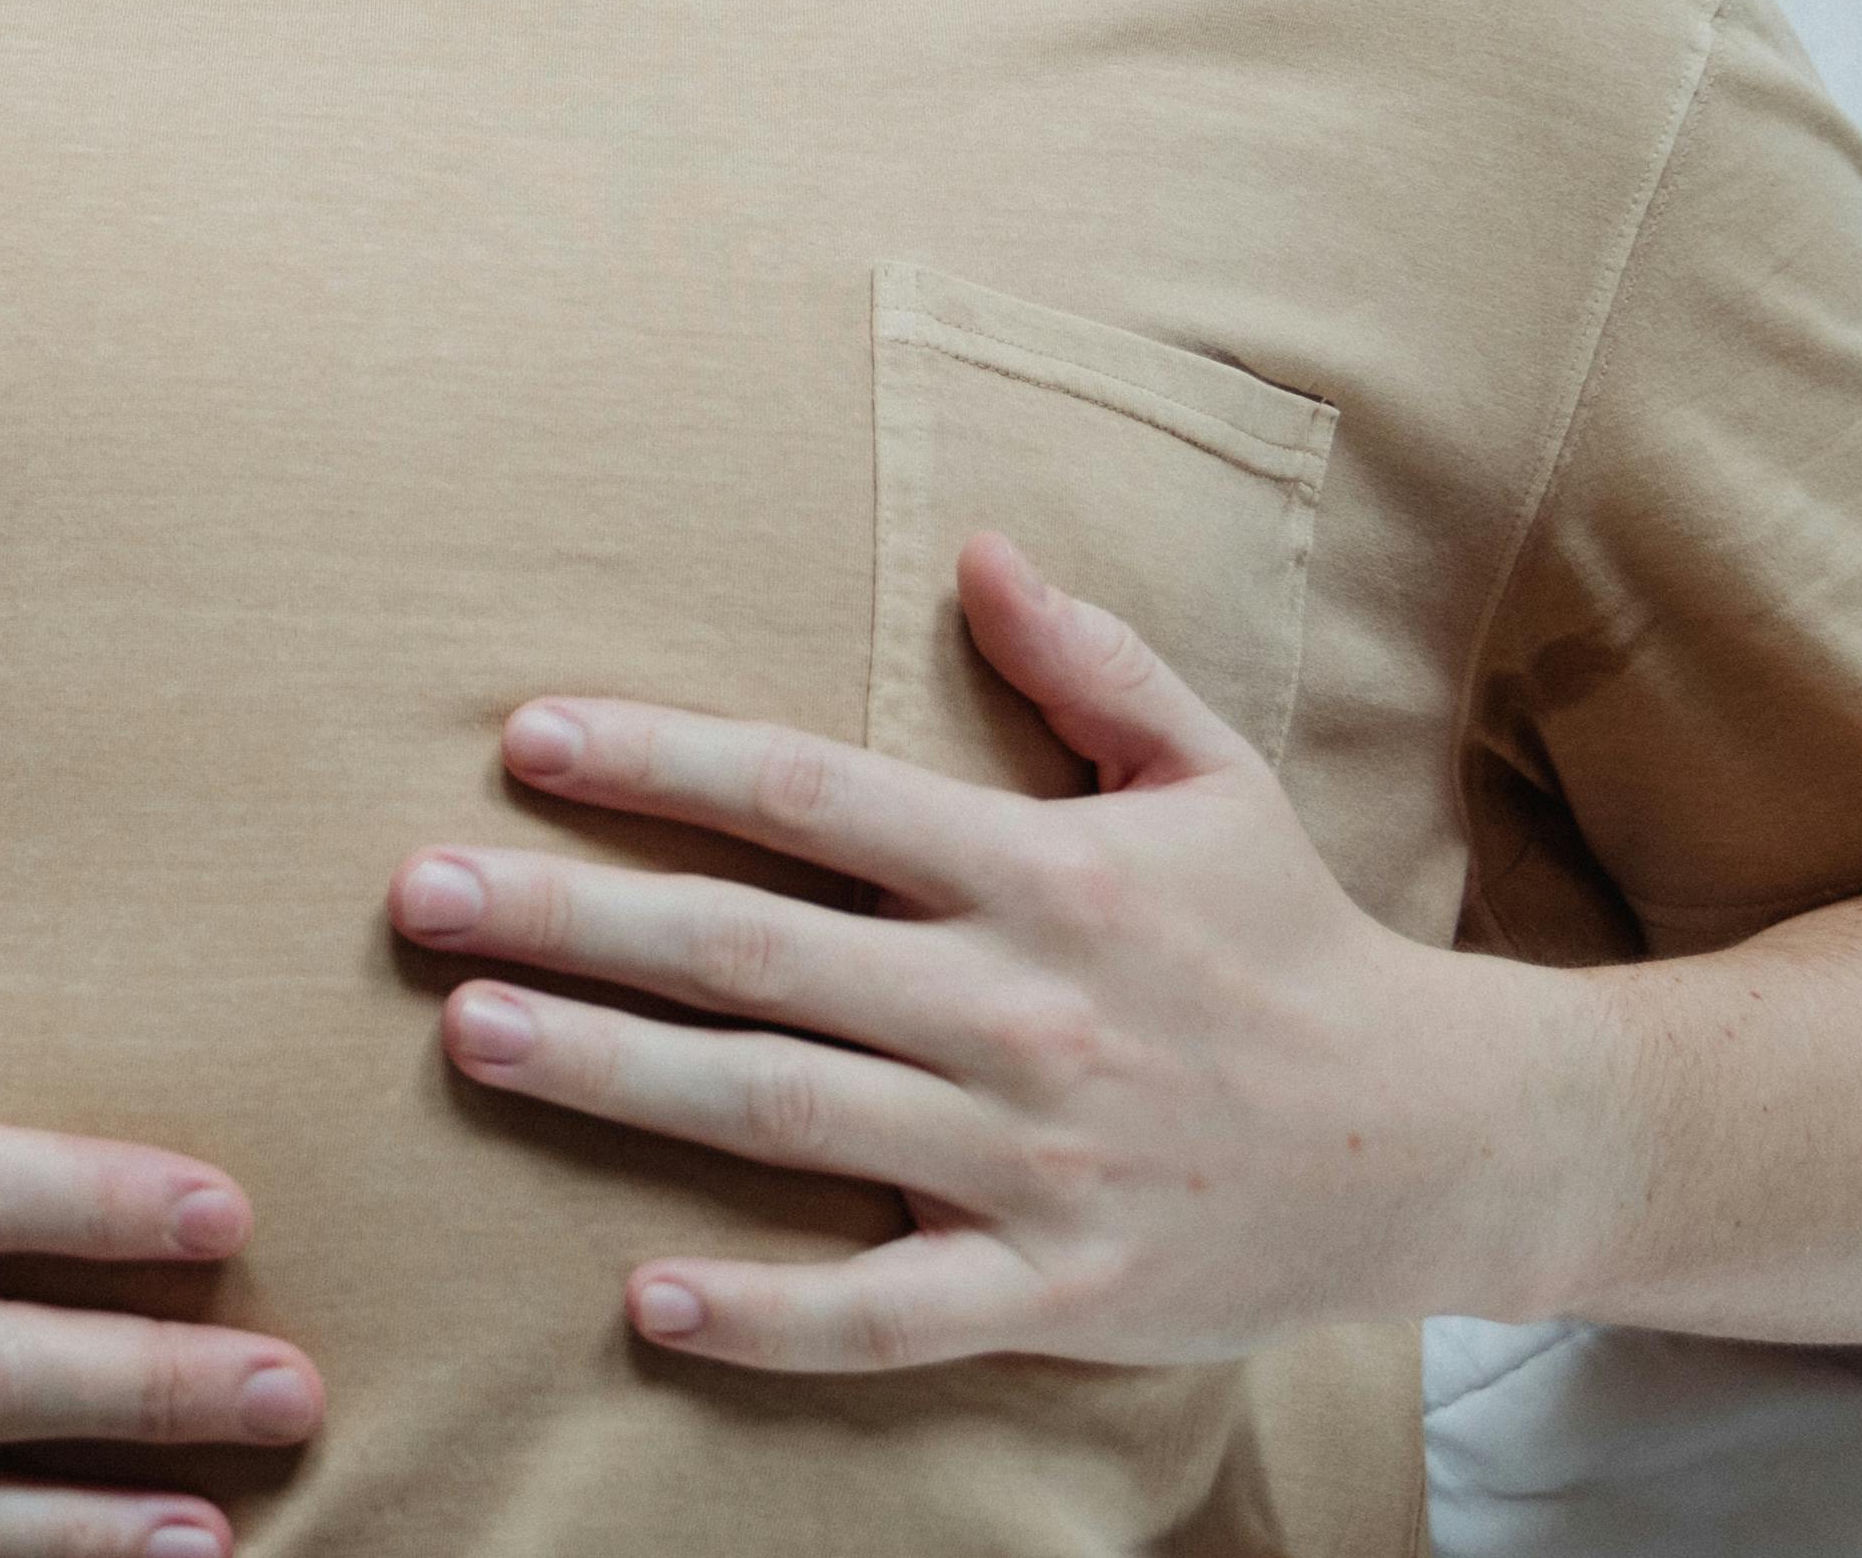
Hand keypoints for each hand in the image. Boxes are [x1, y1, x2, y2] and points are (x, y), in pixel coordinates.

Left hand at [387, 534, 1565, 1370]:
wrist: (1442, 1141)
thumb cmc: (1294, 940)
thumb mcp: (1209, 773)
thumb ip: (1087, 662)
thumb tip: (980, 545)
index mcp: (1038, 871)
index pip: (809, 800)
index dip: (661, 766)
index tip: (525, 742)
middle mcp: (1016, 1006)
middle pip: (753, 954)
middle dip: (573, 921)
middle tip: (420, 899)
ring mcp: (1029, 1156)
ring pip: (784, 1112)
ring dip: (617, 1079)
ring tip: (471, 1040)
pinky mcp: (1054, 1290)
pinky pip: (888, 1312)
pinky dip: (769, 1316)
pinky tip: (645, 1300)